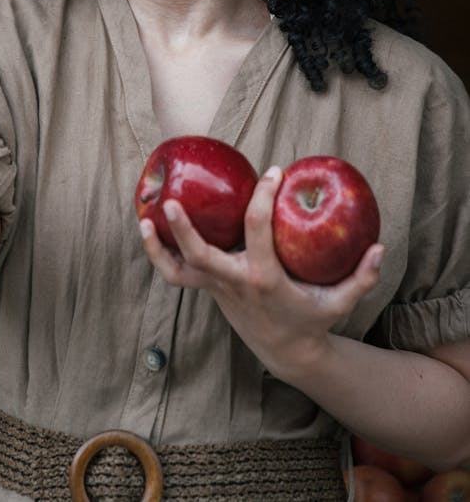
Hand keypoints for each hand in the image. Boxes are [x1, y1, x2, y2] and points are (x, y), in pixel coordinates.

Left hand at [138, 166, 382, 381]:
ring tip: (144, 216)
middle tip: (173, 201)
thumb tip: (380, 245)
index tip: (274, 172)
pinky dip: (159, 255)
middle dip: (184, 230)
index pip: (258, 231)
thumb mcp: (341, 302)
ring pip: (178, 270)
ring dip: (158, 246)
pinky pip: (176, 273)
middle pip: (202, 256)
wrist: (286, 353)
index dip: (264, 198)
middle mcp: (234, 282)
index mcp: (264, 279)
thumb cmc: (313, 319)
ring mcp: (216, 288)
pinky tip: (148, 229)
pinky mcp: (207, 289)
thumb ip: (362, 277)